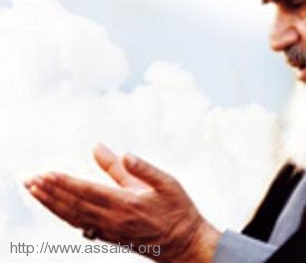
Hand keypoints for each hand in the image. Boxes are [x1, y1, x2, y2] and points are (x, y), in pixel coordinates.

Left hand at [24, 147, 219, 262]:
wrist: (185, 243)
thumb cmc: (177, 209)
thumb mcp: (165, 183)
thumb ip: (141, 167)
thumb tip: (121, 152)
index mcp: (126, 204)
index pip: (87, 192)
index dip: (64, 183)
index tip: (46, 173)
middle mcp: (113, 220)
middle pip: (73, 206)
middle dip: (50, 193)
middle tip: (30, 180)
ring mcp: (110, 232)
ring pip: (73, 218)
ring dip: (52, 205)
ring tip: (35, 192)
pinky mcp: (111, 238)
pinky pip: (81, 227)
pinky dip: (65, 217)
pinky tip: (58, 210)